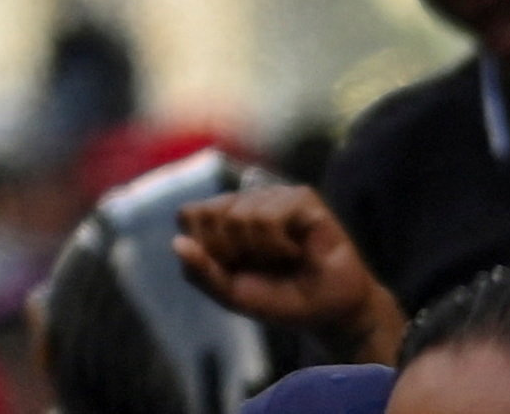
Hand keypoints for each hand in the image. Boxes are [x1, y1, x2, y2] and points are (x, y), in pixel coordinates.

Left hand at [176, 185, 401, 362]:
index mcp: (222, 218)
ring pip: (238, 216)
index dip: (204, 248)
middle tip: (258, 265)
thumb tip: (177, 243)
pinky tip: (295, 252)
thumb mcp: (233, 295)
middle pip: (208, 214)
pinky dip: (277, 246)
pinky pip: (267, 217)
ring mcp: (273, 196)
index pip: (188, 215)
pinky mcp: (301, 198)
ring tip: (281, 259)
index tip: (231, 269)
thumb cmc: (280, 300)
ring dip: (258, 252)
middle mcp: (245, 201)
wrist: (331, 314)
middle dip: (230, 252)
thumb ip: (202, 272)